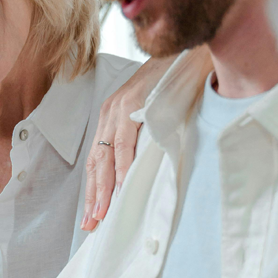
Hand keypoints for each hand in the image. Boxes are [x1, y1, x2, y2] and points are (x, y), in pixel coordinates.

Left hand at [82, 57, 171, 230]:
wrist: (186, 53)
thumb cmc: (174, 83)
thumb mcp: (153, 112)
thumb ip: (145, 136)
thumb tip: (144, 169)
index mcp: (111, 116)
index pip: (98, 160)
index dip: (94, 189)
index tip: (92, 215)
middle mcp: (109, 113)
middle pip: (96, 163)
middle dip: (93, 197)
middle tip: (91, 225)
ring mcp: (119, 108)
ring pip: (107, 156)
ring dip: (105, 188)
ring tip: (102, 213)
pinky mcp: (132, 104)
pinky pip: (125, 142)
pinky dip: (124, 166)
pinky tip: (123, 186)